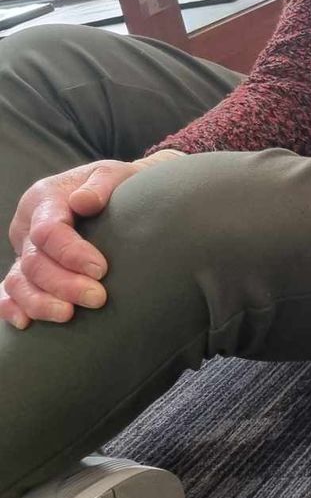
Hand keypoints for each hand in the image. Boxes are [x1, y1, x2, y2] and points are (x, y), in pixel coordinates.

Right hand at [1, 154, 176, 330]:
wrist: (112, 194)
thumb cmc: (114, 186)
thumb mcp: (113, 174)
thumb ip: (102, 184)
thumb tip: (83, 201)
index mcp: (44, 198)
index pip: (49, 231)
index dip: (72, 253)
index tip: (101, 270)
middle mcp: (26, 225)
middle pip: (34, 261)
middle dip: (64, 283)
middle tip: (97, 298)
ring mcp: (21, 249)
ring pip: (18, 282)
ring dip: (40, 303)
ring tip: (69, 315)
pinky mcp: (23, 269)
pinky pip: (9, 291)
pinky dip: (11, 307)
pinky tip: (24, 323)